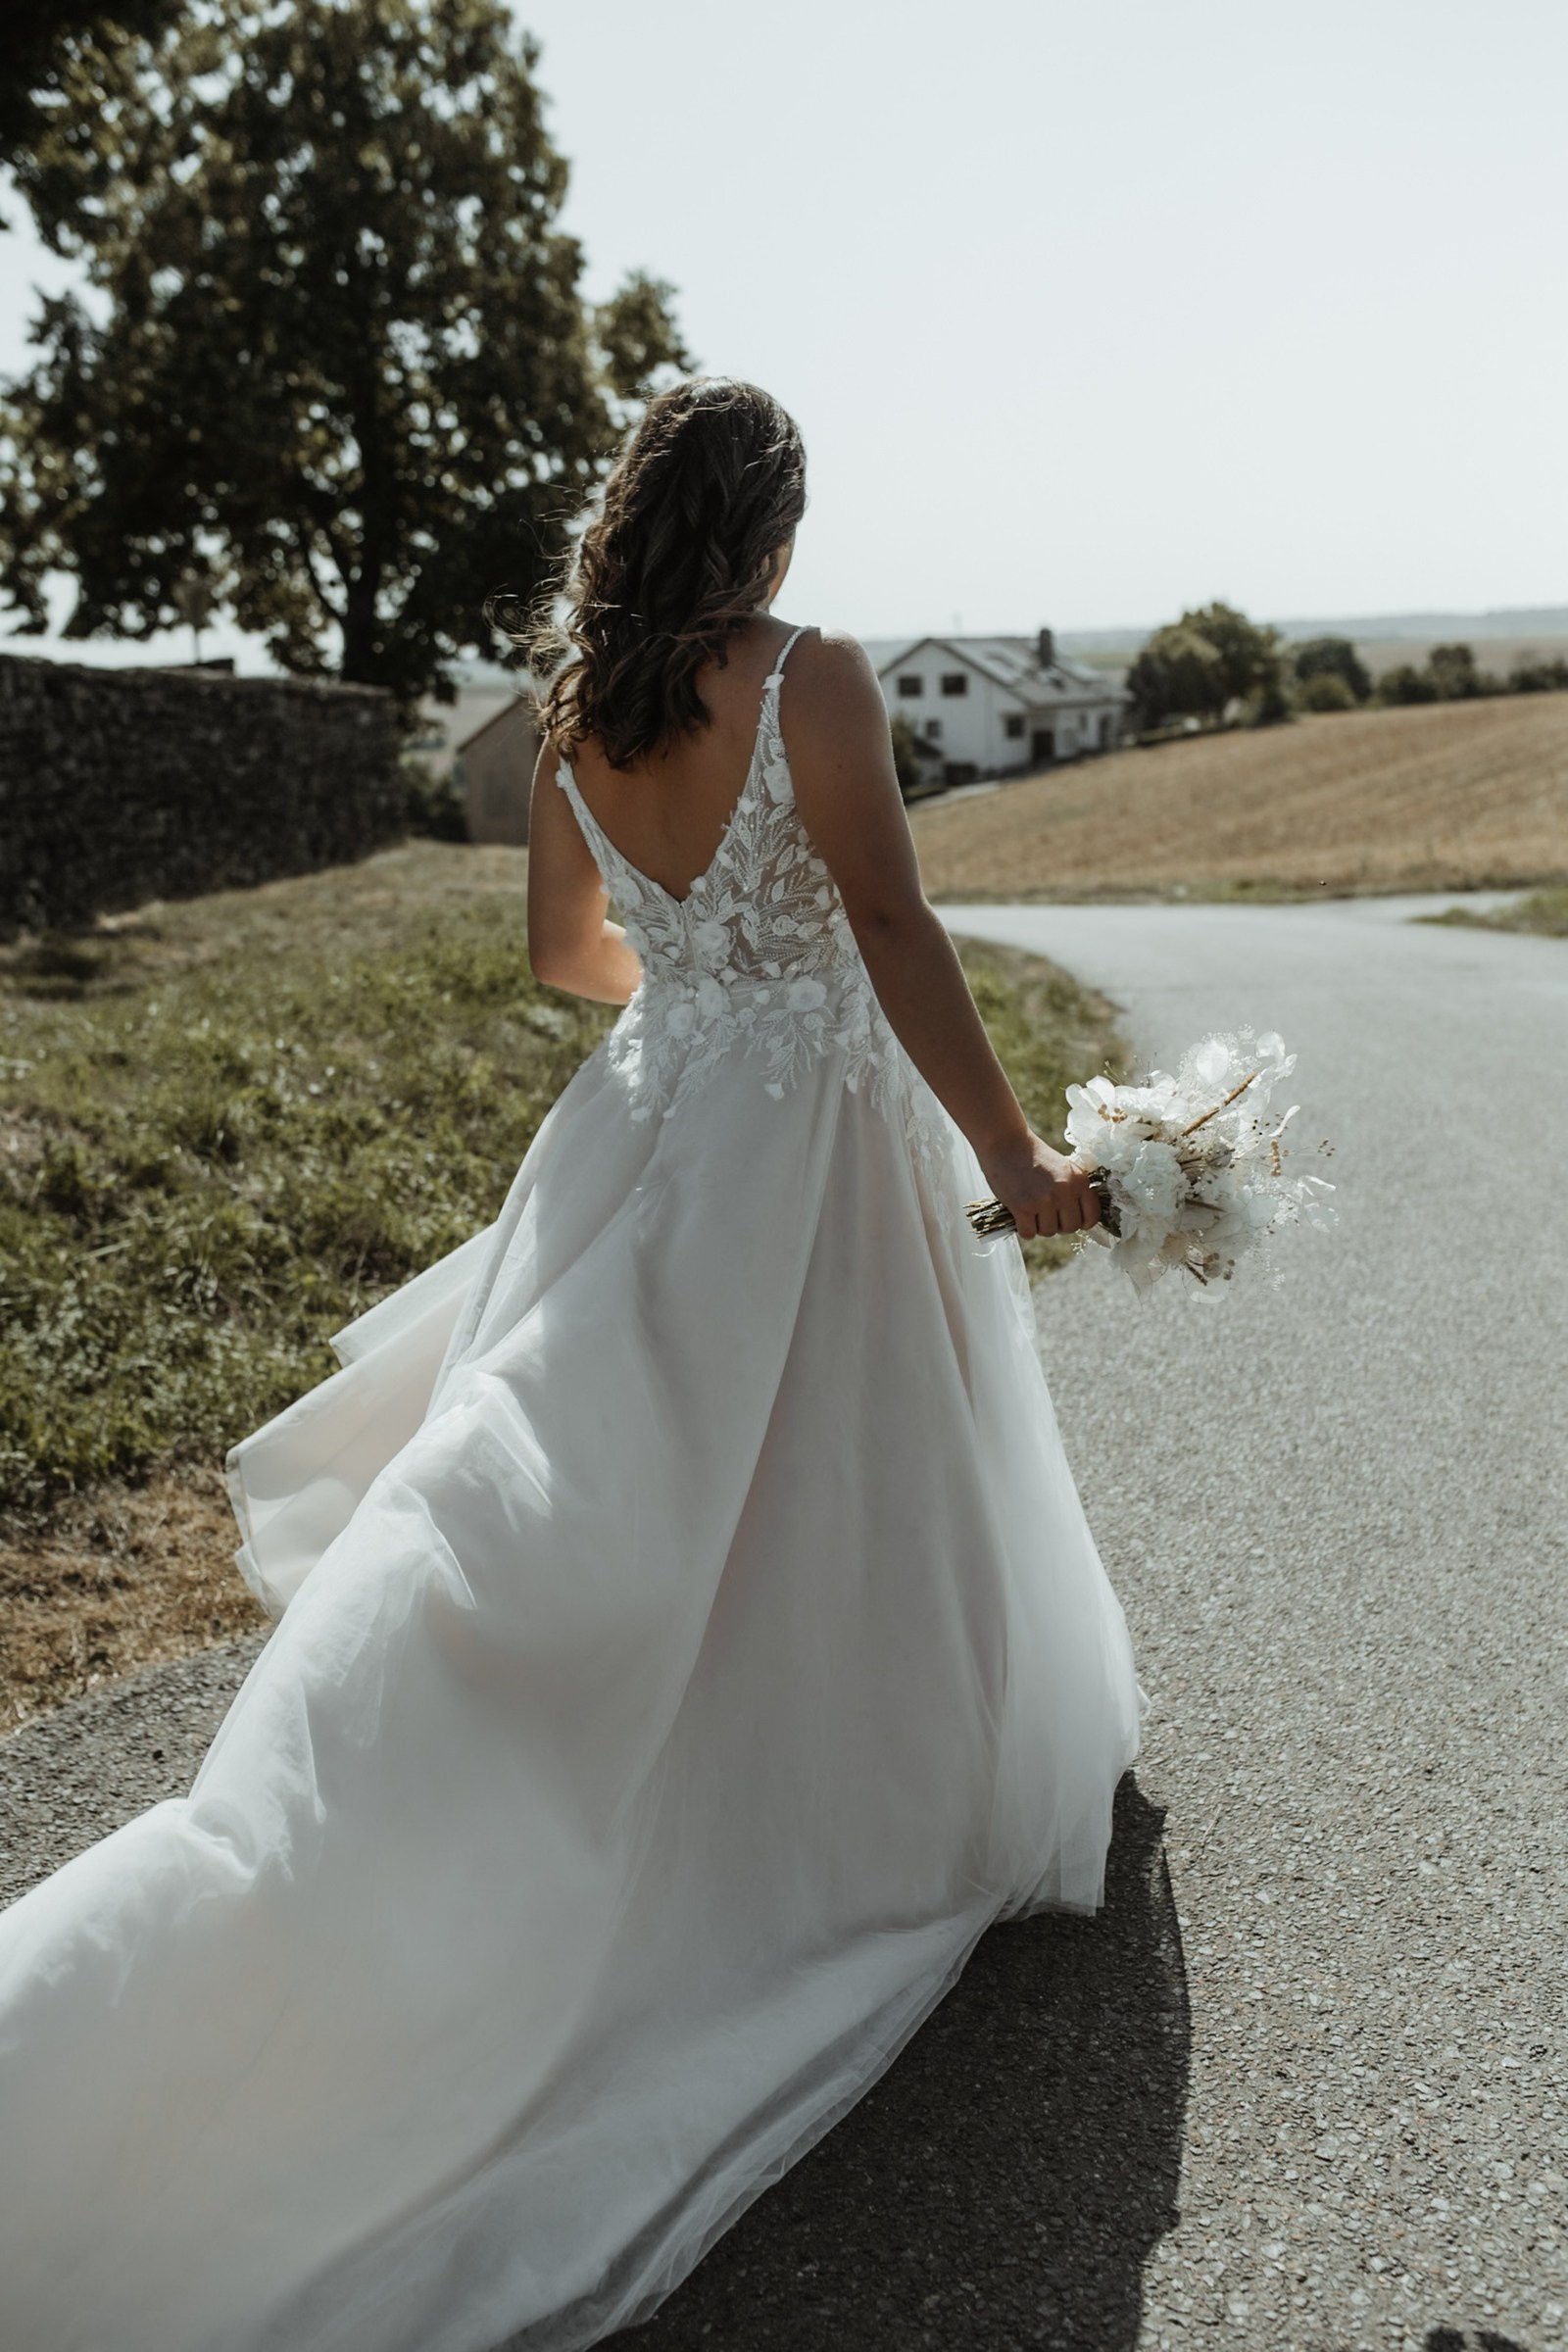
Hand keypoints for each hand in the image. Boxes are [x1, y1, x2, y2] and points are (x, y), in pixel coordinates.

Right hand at [978, 1131, 1101, 1239]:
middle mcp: (1065, 1191)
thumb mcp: (1064, 1167)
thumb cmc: (1033, 1155)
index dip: (1082, 1222)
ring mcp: (1044, 1200)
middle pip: (1070, 1228)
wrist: (1006, 1143)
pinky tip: (1020, 1216)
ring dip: (1039, 1226)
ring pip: (1049, 1232)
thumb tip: (1079, 1217)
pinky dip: (1024, 1229)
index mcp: (1079, 1180)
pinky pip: (1028, 1233)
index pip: (1092, 1215)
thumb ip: (1075, 1189)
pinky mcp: (1023, 1207)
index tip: (1070, 1219)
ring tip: (1032, 1210)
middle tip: (1047, 1214)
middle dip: (1059, 1225)